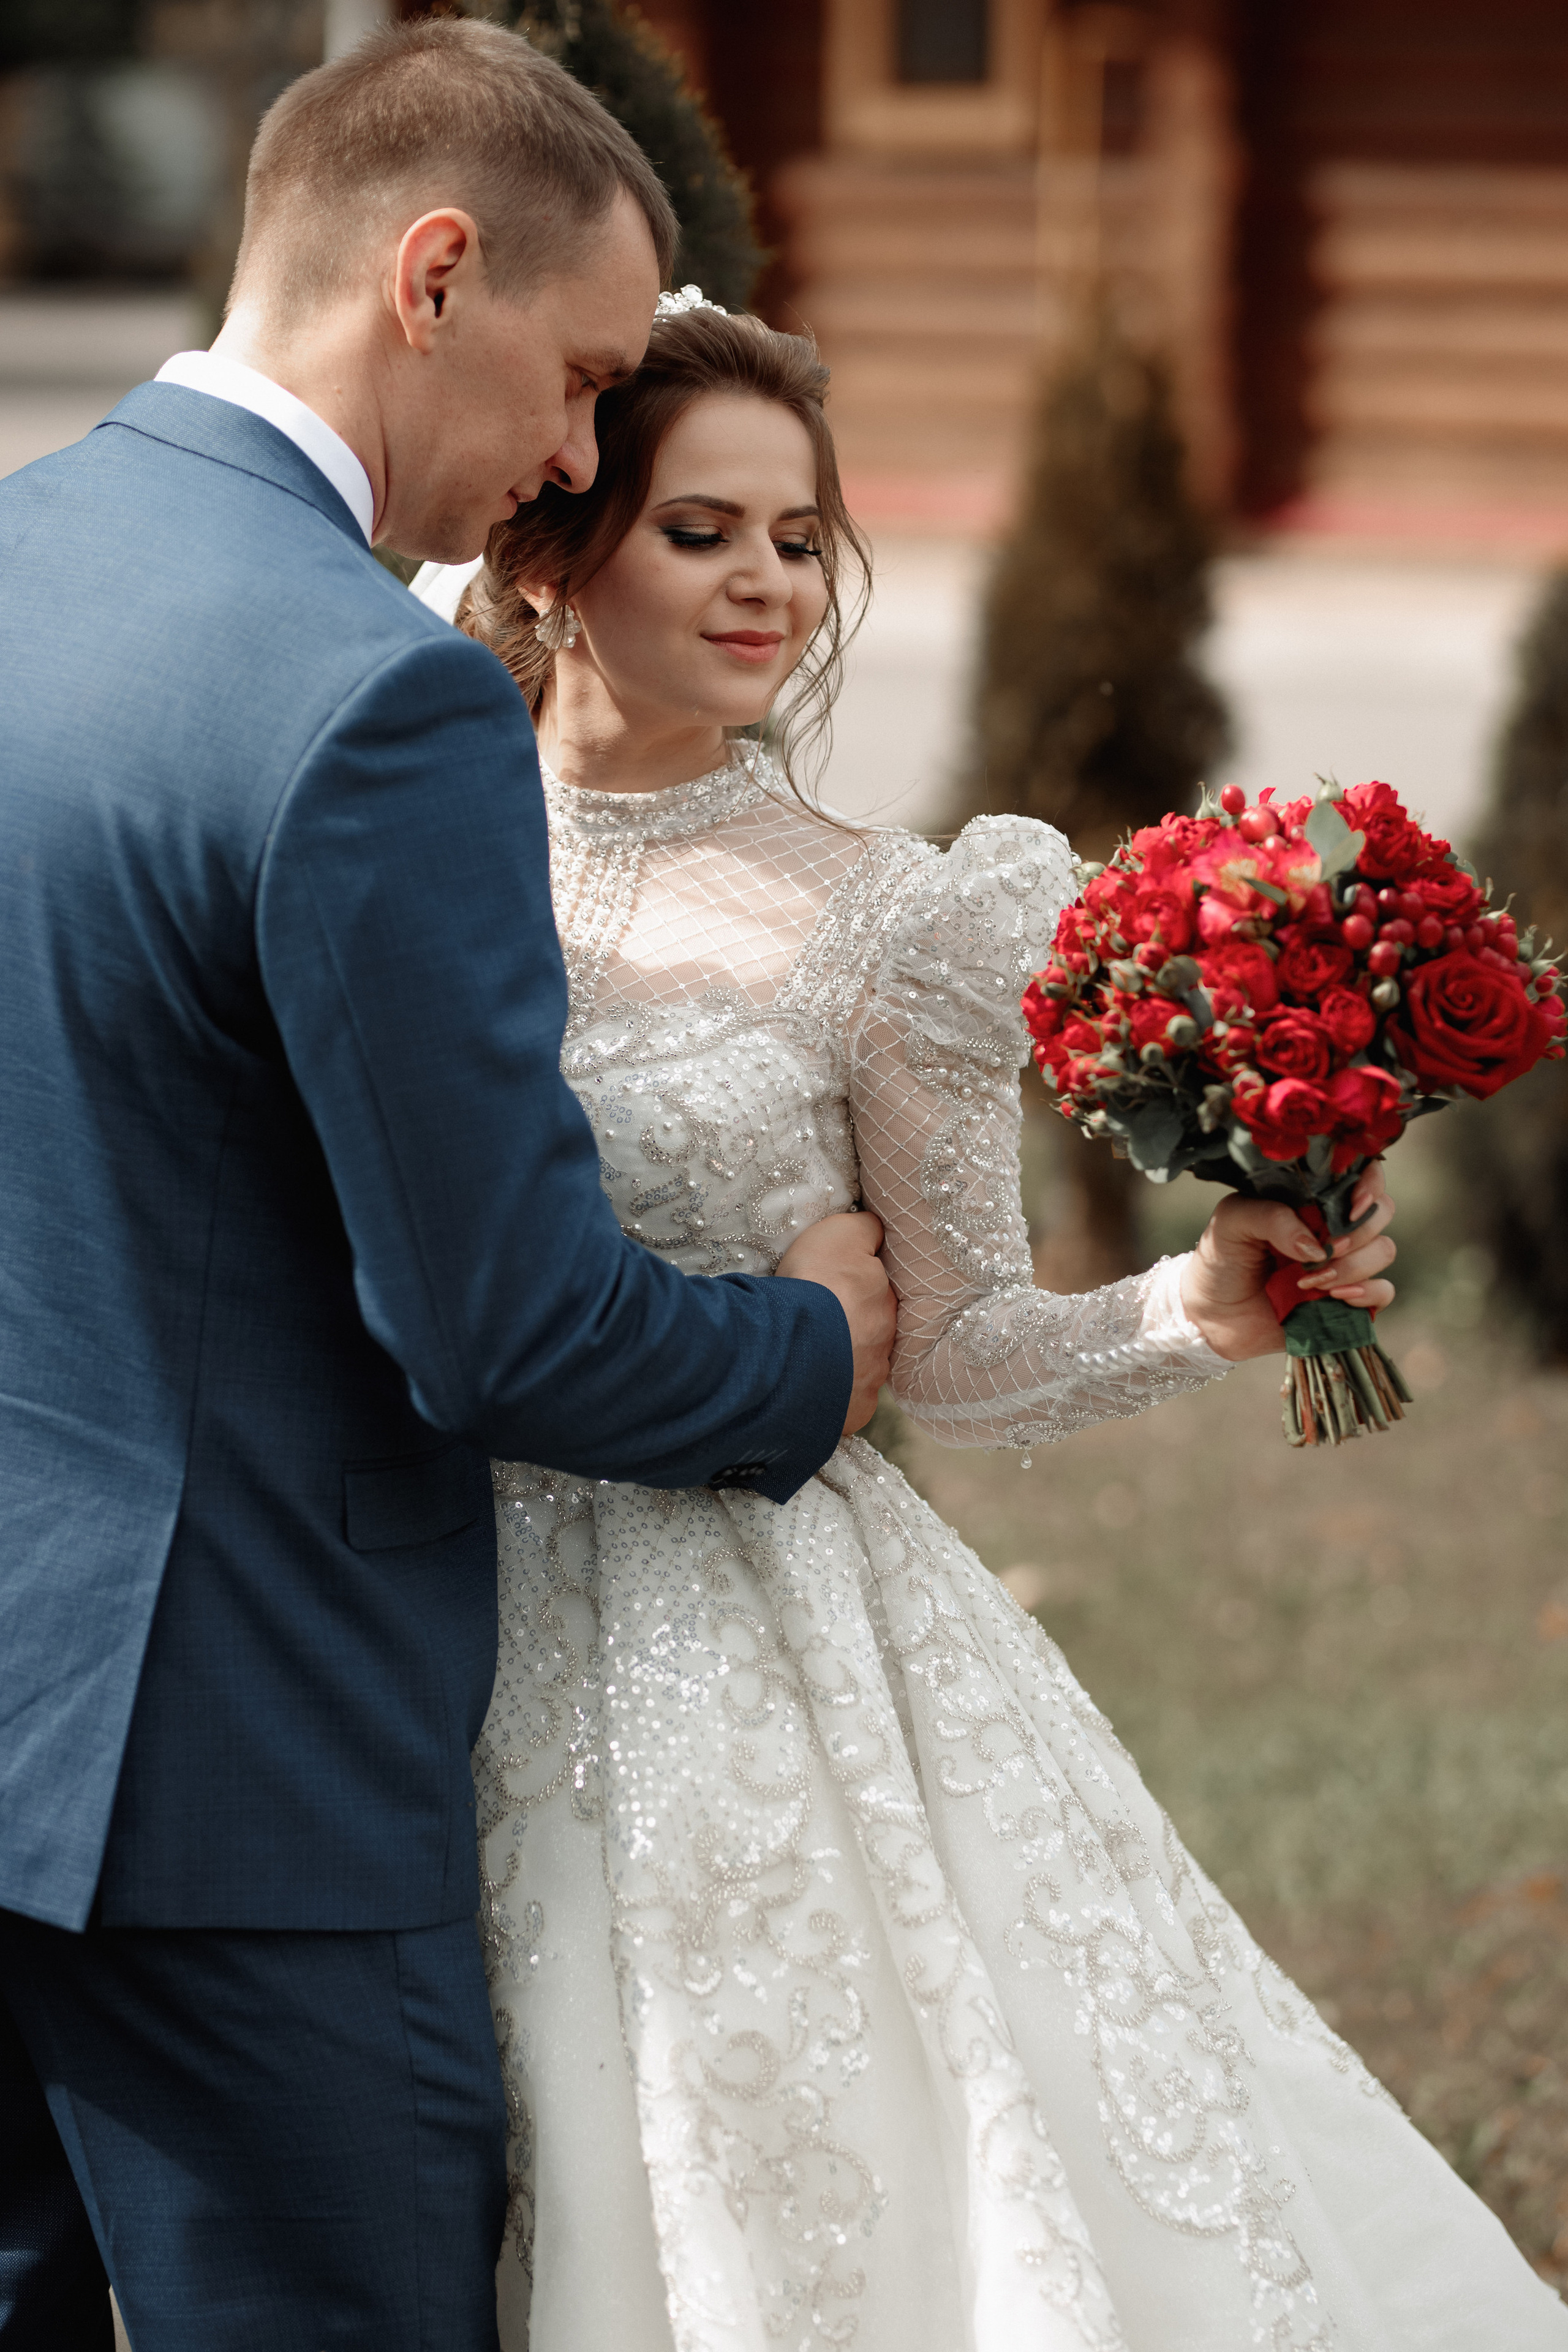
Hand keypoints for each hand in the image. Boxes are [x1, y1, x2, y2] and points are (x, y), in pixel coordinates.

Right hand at [777, 1211, 897, 1434]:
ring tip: (809, 1354)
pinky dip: (832, 1394)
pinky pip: (846, 1402)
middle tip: (818, 1321)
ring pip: (860, 1365)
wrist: (789, 1351)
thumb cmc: (814, 1286)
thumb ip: (865, 1229)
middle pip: (871, 1328)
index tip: (834, 1286)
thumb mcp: (839, 1233)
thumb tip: (878, 1229)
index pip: (877, 1288)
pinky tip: (809, 1386)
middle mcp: (886, 1339)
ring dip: (842, 1359)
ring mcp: (872, 1379)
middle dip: (851, 1325)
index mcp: (883, 1298)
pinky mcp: (855, 1411)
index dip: (855, 1286)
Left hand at [1178, 1162, 1396, 1362]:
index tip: (1353, 1204)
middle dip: (1358, 1231)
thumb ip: (1272, 1217)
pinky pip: (1384, 1291)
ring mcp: (1344, 1263)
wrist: (1211, 1315)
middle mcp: (1334, 1227)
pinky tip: (1336, 1297)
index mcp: (1311, 1199)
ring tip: (1310, 1281)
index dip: (1370, 1183)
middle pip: (1381, 1212)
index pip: (1360, 1175)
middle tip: (1324, 1250)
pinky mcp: (1348, 1299)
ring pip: (1383, 1250)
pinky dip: (1369, 1293)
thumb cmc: (1221, 1258)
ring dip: (1353, 1266)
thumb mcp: (1233, 1221)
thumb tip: (1316, 1245)